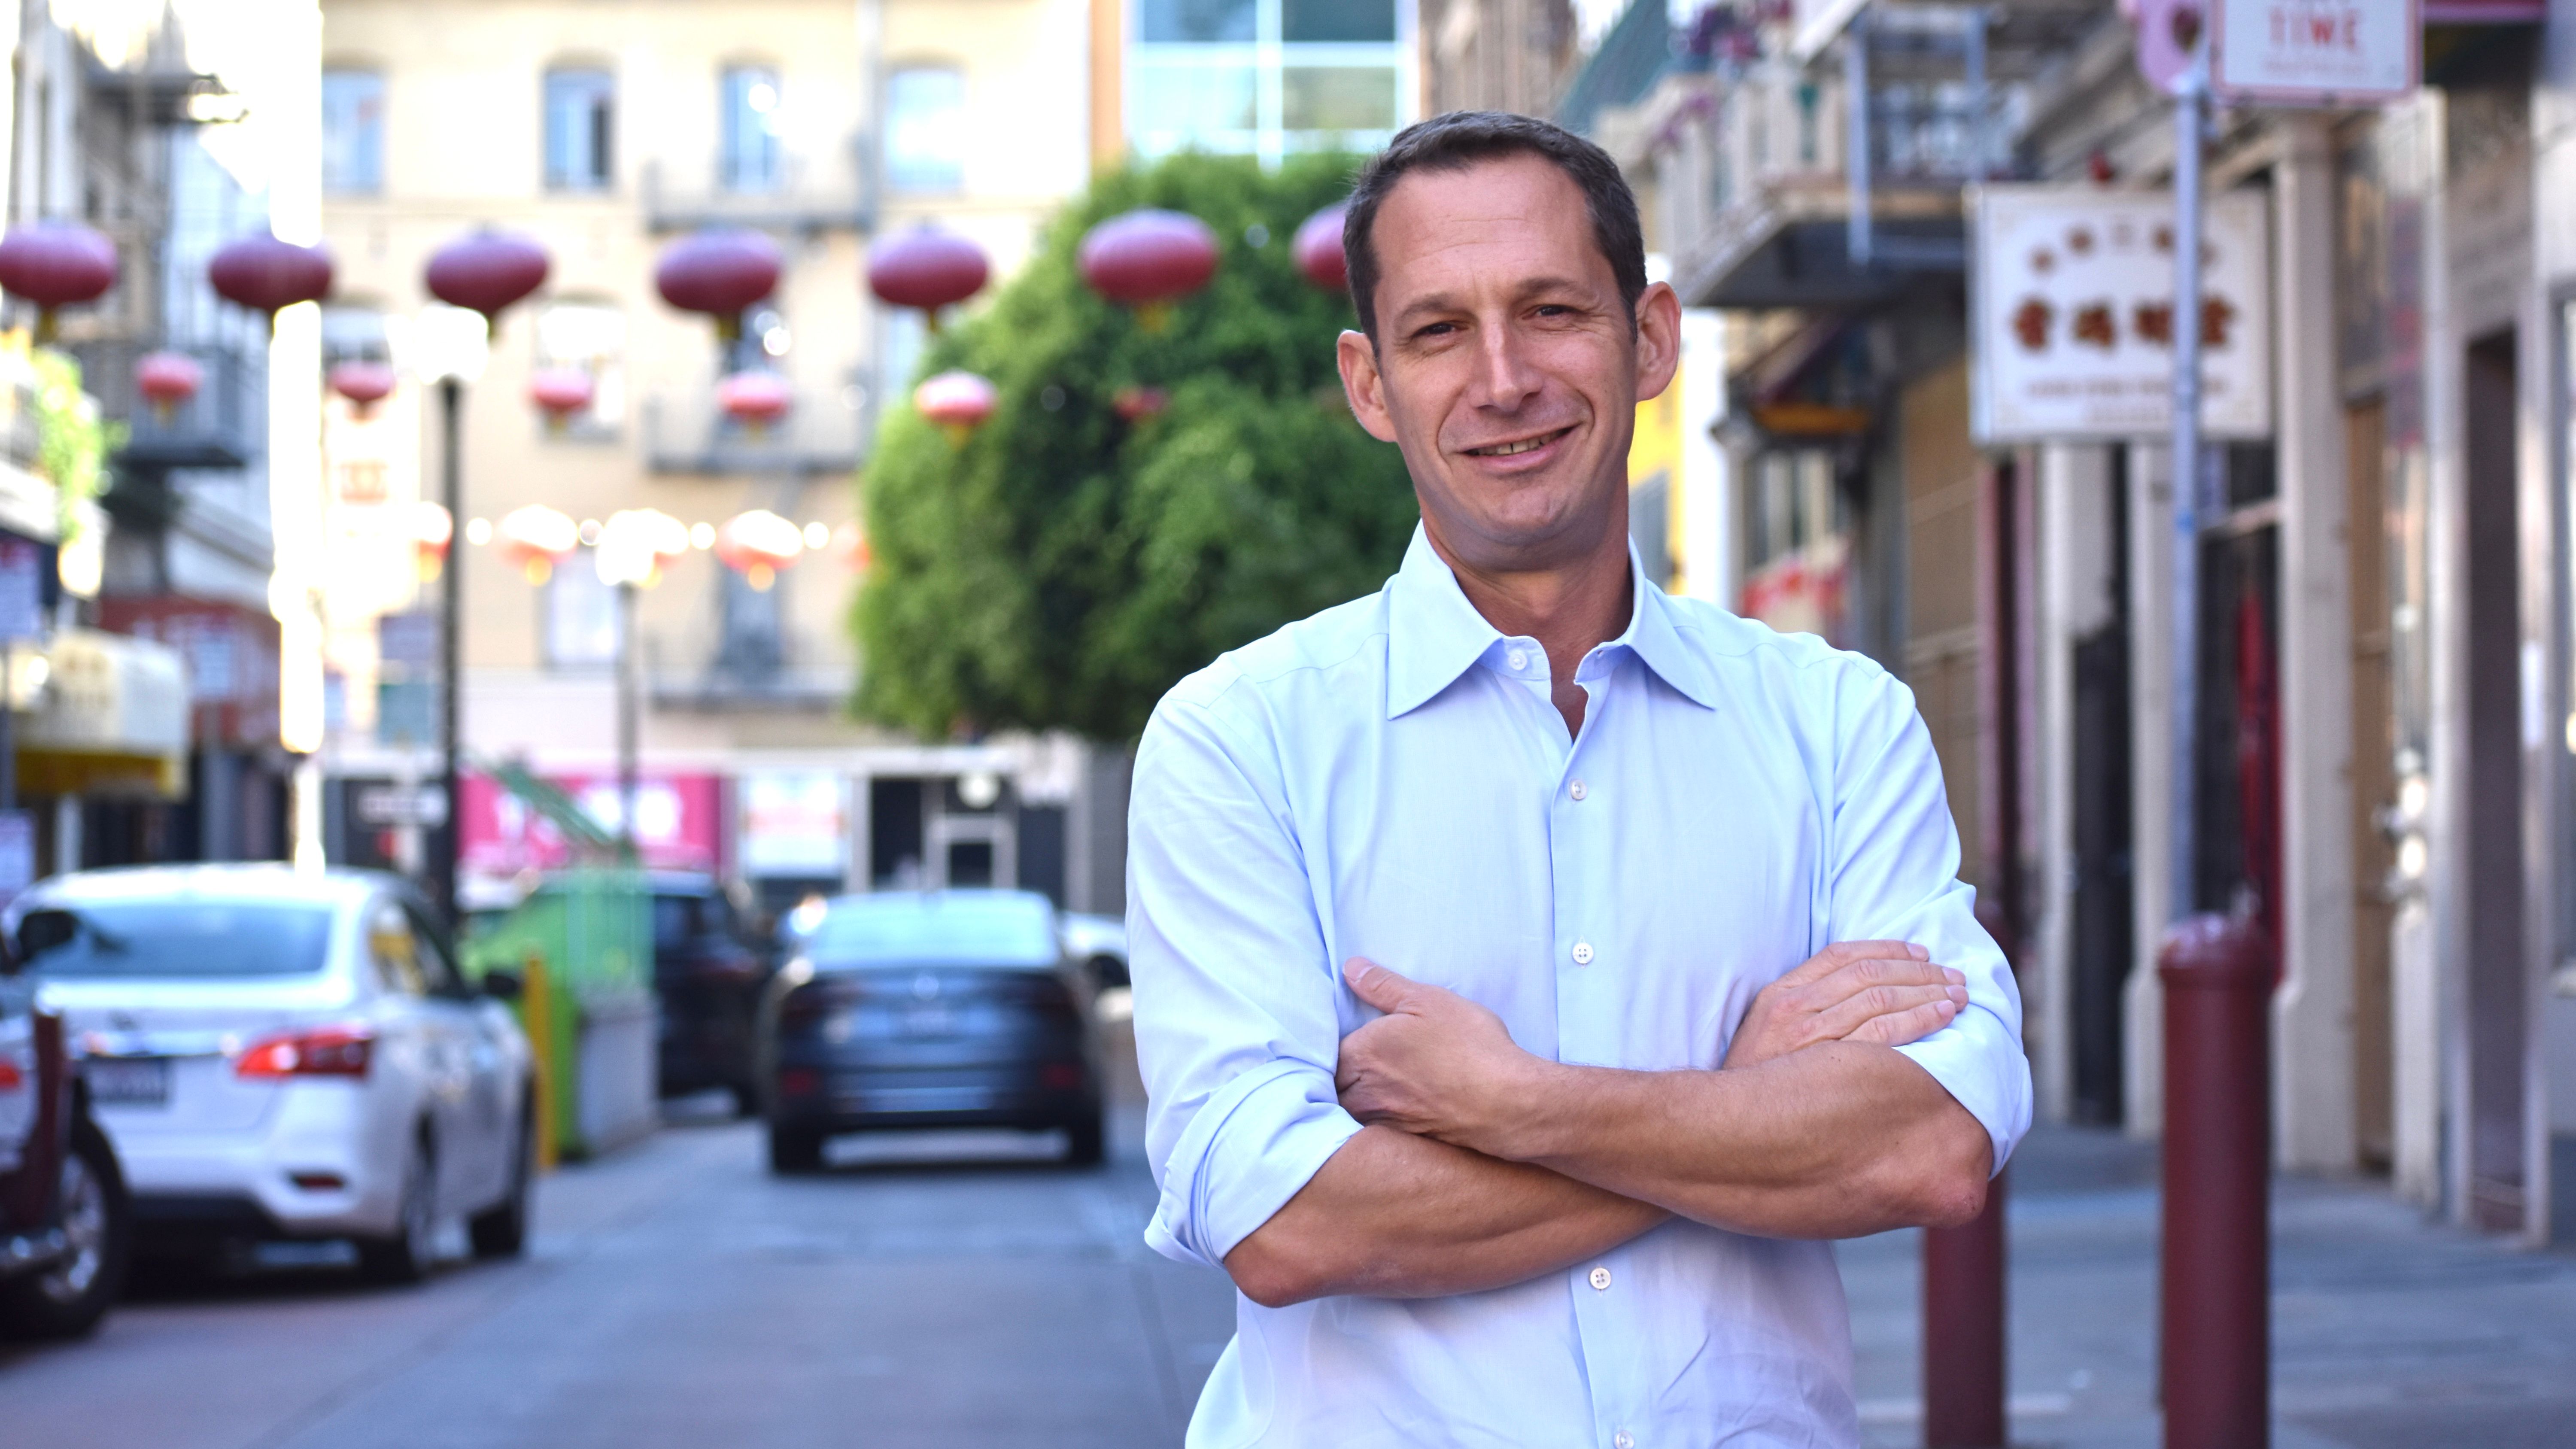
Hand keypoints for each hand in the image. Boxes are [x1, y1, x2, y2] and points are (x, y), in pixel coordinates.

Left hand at [1335, 958, 1541, 1154]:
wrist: (1507, 1104)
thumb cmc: (1468, 1046)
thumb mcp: (1428, 1001)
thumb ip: (1383, 985)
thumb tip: (1350, 967)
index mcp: (1362, 1054)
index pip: (1326, 1052)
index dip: (1334, 1045)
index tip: (1347, 1040)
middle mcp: (1364, 1092)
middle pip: (1333, 1087)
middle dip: (1338, 1077)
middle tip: (1350, 1064)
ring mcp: (1384, 1120)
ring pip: (1352, 1112)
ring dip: (1355, 1101)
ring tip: (1372, 1087)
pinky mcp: (1406, 1140)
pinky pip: (1377, 1131)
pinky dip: (1380, 1121)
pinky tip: (1400, 1108)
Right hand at [1722, 940, 1966, 1071]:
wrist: (1727, 1126)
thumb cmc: (1757, 1082)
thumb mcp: (1766, 1032)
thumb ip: (1804, 1007)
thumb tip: (1859, 993)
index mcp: (1782, 993)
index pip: (1844, 956)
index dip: (1888, 950)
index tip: (1921, 954)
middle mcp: (1796, 1008)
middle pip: (1870, 975)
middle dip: (1919, 972)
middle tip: (1953, 976)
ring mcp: (1811, 1037)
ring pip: (1881, 999)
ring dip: (1926, 992)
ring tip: (1957, 996)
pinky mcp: (1828, 1066)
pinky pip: (1883, 1035)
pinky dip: (1917, 1020)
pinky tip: (1941, 1018)